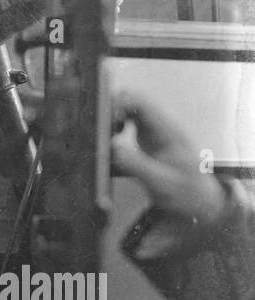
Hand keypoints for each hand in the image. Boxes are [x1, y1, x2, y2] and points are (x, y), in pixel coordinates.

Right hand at [110, 89, 226, 224]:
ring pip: (129, 107)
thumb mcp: (161, 184)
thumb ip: (137, 166)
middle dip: (113, 107)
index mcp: (168, 132)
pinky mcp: (147, 137)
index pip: (142, 103)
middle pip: (133, 99)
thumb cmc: (186, 193)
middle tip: (101, 128)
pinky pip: (128, 119)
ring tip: (105, 134)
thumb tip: (113, 147)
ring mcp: (154, 130)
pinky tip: (111, 137)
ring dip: (113, 114)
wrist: (198, 201)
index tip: (107, 121)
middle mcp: (161, 126)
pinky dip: (115, 123)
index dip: (120, 104)